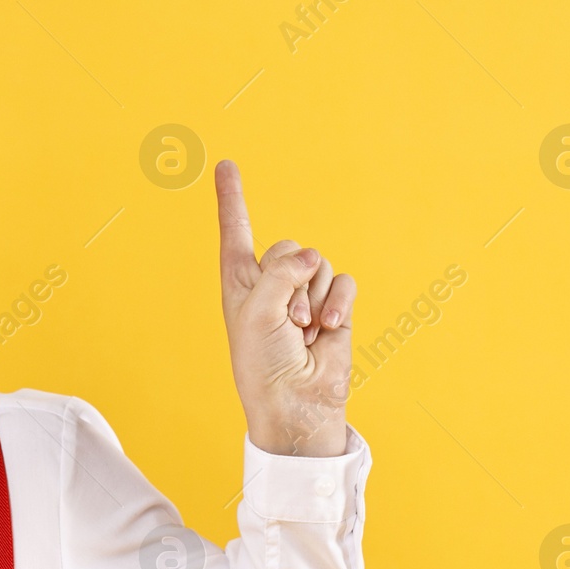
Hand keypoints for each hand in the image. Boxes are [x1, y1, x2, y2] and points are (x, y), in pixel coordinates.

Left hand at [215, 159, 354, 456]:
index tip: (227, 165)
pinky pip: (342, 280)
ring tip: (303, 331)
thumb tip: (311, 258)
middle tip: (286, 322)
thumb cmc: (263, 363)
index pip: (235, 232)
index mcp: (239, 282)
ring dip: (313, 298)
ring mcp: (303, 294)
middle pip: (287, 246)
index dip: (232, 199)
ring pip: (317, 263)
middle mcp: (270, 283)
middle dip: (290, 280)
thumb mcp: (255, 311)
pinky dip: (338, 303)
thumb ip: (279, 272)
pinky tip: (329, 330)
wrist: (296, 402)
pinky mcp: (334, 305)